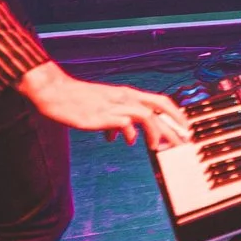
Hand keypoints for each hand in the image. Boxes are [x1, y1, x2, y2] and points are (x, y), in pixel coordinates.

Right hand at [19, 62, 189, 145]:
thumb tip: (122, 136)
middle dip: (174, 126)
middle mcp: (125, 97)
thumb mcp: (102, 107)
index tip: (184, 128)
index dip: (176, 114)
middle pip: (160, 108)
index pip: (160, 100)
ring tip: (156, 148)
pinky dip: (130, 134)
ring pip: (147, 116)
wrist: (56, 92)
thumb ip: (116, 120)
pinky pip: (126, 123)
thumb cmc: (78, 100)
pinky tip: (127, 142)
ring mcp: (115, 105)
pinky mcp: (103, 115)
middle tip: (183, 142)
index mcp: (127, 94)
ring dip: (156, 133)